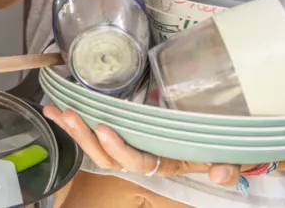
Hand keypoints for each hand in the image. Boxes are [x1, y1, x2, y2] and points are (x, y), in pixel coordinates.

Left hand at [43, 106, 244, 186]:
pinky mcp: (120, 130)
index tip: (104, 128)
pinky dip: (73, 122)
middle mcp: (141, 156)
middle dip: (86, 138)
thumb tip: (218, 174)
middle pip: (106, 156)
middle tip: (71, 115)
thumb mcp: (229, 158)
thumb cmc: (218, 148)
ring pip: (96, 146)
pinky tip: (55, 110)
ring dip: (75, 130)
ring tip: (58, 111)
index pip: (137, 161)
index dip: (119, 148)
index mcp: (163, 163)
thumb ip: (226, 169)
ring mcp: (128, 144)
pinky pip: (93, 131)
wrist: (217, 140)